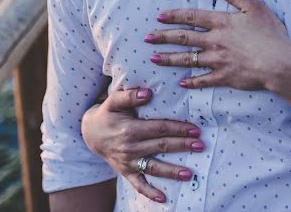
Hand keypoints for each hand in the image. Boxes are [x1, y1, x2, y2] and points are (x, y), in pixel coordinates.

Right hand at [80, 87, 204, 203]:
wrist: (90, 133)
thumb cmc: (107, 114)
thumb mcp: (113, 101)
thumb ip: (129, 95)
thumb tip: (147, 93)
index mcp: (131, 129)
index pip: (160, 129)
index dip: (178, 128)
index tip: (195, 129)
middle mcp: (130, 148)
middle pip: (161, 146)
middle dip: (182, 146)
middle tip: (200, 145)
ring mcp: (128, 162)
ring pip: (154, 167)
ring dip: (172, 171)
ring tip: (189, 174)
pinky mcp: (126, 172)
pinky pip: (138, 185)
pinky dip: (150, 192)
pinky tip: (164, 198)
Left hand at [147, 0, 290, 90]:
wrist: (278, 63)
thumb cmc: (270, 34)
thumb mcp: (255, 7)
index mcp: (222, 23)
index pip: (192, 17)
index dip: (174, 16)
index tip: (160, 17)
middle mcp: (215, 41)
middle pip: (184, 38)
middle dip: (163, 37)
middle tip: (147, 38)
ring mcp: (217, 61)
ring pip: (187, 59)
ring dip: (169, 59)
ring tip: (154, 59)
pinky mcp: (224, 77)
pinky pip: (203, 80)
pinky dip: (191, 82)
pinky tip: (181, 82)